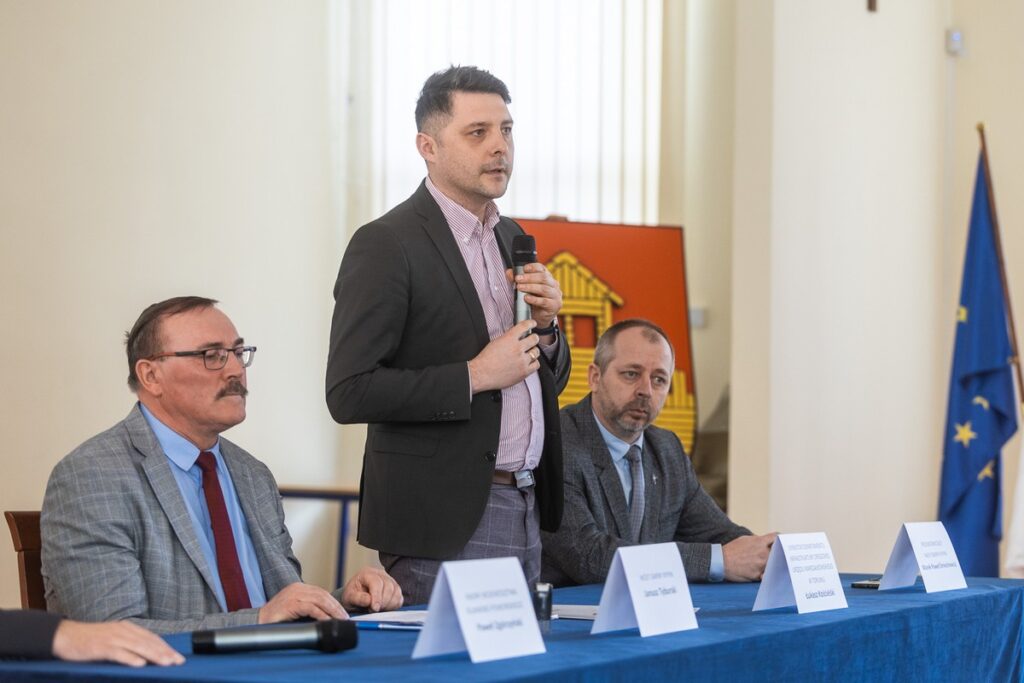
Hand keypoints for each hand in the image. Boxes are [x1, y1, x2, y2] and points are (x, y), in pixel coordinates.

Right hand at [51, 620, 184, 666]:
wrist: (64, 635)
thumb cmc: (89, 640)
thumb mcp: (112, 638)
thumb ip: (128, 644)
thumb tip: (145, 656)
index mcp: (127, 628)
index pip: (152, 638)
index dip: (166, 647)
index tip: (178, 657)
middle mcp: (123, 631)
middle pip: (148, 642)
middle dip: (165, 652)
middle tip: (179, 662)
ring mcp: (112, 638)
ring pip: (138, 647)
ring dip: (154, 655)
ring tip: (166, 663)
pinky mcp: (101, 647)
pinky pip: (118, 653)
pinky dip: (130, 658)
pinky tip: (140, 664)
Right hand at [258, 582, 347, 623]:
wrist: (257, 623)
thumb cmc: (276, 619)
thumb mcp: (295, 610)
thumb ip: (308, 609)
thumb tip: (327, 617)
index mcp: (299, 588)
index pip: (321, 592)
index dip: (333, 602)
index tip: (342, 612)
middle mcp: (297, 588)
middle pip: (323, 595)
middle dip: (336, 607)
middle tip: (345, 617)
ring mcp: (294, 595)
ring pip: (319, 600)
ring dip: (332, 611)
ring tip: (340, 620)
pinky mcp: (291, 603)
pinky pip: (311, 608)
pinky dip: (321, 614)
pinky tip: (328, 621)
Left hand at [338, 566, 403, 611]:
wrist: (355, 596)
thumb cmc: (352, 595)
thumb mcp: (349, 597)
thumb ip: (358, 598)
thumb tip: (369, 601)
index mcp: (367, 573)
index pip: (377, 583)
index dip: (377, 596)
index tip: (374, 608)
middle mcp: (380, 574)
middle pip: (389, 586)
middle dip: (383, 602)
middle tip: (374, 611)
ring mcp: (389, 580)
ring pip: (396, 591)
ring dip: (389, 604)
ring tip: (379, 610)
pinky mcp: (395, 588)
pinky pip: (399, 597)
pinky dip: (394, 605)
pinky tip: (385, 608)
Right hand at [468, 319, 540, 391]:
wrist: (482, 374)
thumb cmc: (485, 360)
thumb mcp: (496, 342)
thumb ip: (508, 338)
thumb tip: (516, 336)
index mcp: (509, 338)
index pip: (525, 326)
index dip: (531, 323)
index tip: (533, 324)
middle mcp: (517, 348)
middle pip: (534, 338)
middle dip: (533, 338)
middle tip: (532, 339)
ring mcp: (522, 360)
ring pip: (536, 352)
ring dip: (533, 351)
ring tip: (529, 352)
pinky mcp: (524, 371)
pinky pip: (536, 365)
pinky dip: (534, 363)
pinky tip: (529, 362)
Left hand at [509, 263, 562, 335]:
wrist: (540, 318)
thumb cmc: (533, 301)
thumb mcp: (525, 289)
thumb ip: (518, 280)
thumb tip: (509, 272)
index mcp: (548, 278)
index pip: (542, 268)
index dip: (533, 267)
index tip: (524, 268)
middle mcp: (554, 285)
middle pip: (543, 277)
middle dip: (529, 277)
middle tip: (518, 279)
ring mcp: (556, 295)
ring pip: (544, 289)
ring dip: (530, 287)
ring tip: (520, 287)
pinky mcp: (554, 306)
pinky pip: (544, 301)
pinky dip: (534, 299)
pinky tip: (526, 298)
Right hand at [723, 532, 776, 581]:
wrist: (721, 561)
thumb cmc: (731, 550)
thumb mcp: (744, 539)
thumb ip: (757, 540)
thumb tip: (766, 543)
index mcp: (759, 542)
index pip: (776, 537)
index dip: (781, 539)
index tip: (782, 542)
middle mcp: (762, 553)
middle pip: (778, 553)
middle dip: (778, 554)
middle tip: (780, 556)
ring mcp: (761, 564)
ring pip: (774, 565)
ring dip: (774, 565)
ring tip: (772, 566)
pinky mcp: (757, 575)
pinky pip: (767, 575)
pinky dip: (767, 575)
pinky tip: (767, 575)